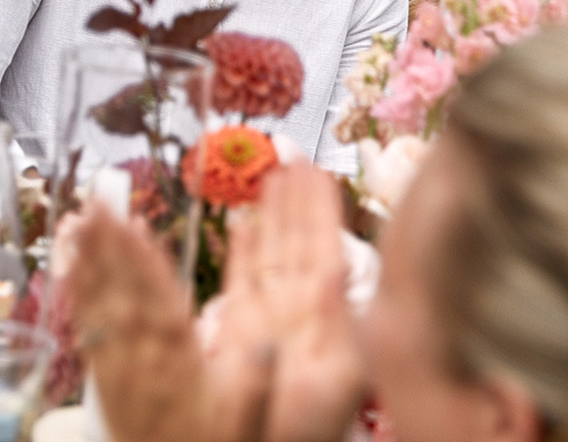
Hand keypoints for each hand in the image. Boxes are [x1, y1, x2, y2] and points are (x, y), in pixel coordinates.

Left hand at [65, 209, 248, 441]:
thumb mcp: (244, 428)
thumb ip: (255, 388)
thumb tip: (268, 347)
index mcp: (180, 368)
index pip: (161, 305)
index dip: (146, 264)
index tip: (135, 226)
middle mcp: (142, 362)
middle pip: (124, 295)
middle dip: (110, 247)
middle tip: (97, 202)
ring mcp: (117, 367)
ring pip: (100, 305)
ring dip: (88, 260)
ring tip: (79, 217)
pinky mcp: (101, 375)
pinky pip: (86, 327)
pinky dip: (77, 291)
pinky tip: (70, 262)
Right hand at [216, 166, 365, 441]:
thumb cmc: (299, 433)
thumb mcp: (322, 392)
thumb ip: (316, 345)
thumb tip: (314, 295)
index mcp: (326, 329)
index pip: (326, 255)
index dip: (320, 211)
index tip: (317, 169)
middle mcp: (302, 321)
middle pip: (301, 248)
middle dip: (296, 201)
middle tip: (292, 154)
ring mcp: (273, 326)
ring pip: (273, 259)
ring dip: (271, 217)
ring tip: (270, 175)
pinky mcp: (244, 338)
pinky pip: (245, 284)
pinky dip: (243, 254)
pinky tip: (242, 226)